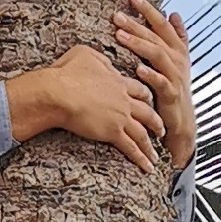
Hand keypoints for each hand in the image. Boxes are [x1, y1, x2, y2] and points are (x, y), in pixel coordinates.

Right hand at [6, 44, 165, 172]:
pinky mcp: (113, 132)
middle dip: (155, 123)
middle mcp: (124, 100)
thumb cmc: (66, 73)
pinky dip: (141, 159)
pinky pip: (131, 148)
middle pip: (147, 112)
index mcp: (118, 81)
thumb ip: (99, 59)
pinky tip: (147, 167)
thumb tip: (102, 62)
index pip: (139, 90)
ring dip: (150, 145)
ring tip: (156, 156)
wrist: (59, 93)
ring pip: (143, 133)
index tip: (149, 103)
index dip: (146, 98)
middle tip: (161, 131)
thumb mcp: (85, 55)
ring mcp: (121, 117)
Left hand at [113, 0, 195, 169]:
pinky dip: (150, 74)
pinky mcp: (171, 94)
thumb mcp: (175, 61)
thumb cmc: (172, 88)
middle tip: (117, 15)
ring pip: (157, 54)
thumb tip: (173, 13)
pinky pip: (160, 82)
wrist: (179, 120)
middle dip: (136, 24)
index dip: (148, 10)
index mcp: (176, 49)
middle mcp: (177, 59)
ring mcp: (175, 75)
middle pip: (156, 36)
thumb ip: (174, 37)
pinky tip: (137, 69)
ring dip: (138, 44)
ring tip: (120, 36)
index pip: (161, 24)